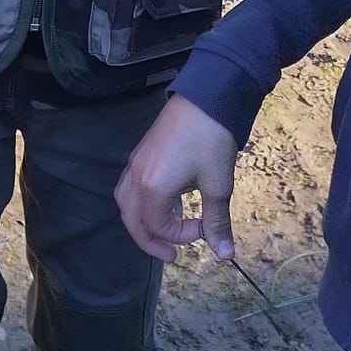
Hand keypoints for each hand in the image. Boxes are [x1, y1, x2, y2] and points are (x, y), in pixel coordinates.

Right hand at [114, 93, 241, 259]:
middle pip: (132, 221)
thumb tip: (225, 254)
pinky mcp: (140, 152)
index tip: (204, 229)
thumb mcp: (217, 184)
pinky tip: (161, 202)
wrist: (207, 96)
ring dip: (141, 222)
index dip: (181, 236)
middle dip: (150, 241)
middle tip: (172, 254)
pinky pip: (128, 186)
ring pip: (125, 203)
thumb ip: (216, 221)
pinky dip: (140, 203)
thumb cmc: (211, 140)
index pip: (157, 227)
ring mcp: (135, 162)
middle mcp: (136, 176)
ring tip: (162, 230)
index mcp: (152, 187)